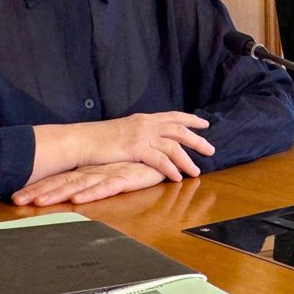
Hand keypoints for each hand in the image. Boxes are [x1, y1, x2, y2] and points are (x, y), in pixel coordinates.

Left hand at [12, 162, 164, 206]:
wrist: (164, 154)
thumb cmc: (136, 165)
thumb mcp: (110, 174)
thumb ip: (92, 181)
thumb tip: (69, 190)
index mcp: (88, 171)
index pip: (58, 180)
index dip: (37, 187)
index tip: (16, 196)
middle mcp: (94, 171)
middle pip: (62, 182)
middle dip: (38, 191)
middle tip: (16, 199)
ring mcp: (108, 174)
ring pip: (79, 185)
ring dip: (58, 193)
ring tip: (38, 202)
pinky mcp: (126, 177)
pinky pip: (106, 187)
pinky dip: (91, 193)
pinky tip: (77, 199)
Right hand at [90, 111, 214, 180]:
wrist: (82, 140)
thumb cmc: (99, 139)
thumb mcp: (124, 129)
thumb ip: (140, 132)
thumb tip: (150, 139)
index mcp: (144, 119)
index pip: (173, 116)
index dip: (190, 119)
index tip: (204, 124)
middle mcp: (146, 124)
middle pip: (179, 130)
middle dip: (197, 140)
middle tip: (211, 150)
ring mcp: (141, 135)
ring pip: (173, 146)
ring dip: (187, 160)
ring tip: (197, 171)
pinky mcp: (135, 148)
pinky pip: (159, 160)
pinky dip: (171, 169)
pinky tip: (178, 177)